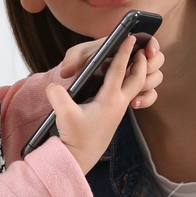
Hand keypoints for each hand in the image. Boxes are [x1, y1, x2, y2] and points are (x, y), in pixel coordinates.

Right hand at [46, 36, 158, 172]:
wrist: (80, 159)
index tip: (129, 37)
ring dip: (140, 72)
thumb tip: (53, 86)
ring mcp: (118, 109)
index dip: (123, 52)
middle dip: (141, 62)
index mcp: (109, 101)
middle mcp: (118, 104)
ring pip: (137, 87)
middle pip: (138, 78)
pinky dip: (133, 83)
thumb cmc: (75, 139)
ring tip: (138, 59)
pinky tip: (127, 78)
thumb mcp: (64, 116)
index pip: (118, 71)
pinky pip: (130, 94)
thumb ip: (58, 97)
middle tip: (142, 47)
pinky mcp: (114, 115)